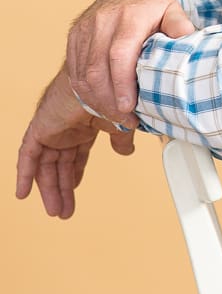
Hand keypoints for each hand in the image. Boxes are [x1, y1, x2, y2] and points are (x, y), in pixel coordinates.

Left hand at [16, 70, 135, 218]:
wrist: (100, 82)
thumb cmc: (112, 94)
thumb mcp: (120, 125)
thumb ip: (121, 141)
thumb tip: (126, 152)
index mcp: (83, 127)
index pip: (76, 156)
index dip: (75, 174)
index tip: (75, 189)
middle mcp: (65, 129)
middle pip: (60, 166)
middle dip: (62, 189)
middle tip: (64, 210)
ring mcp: (52, 130)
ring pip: (46, 166)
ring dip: (50, 189)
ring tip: (55, 210)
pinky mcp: (40, 129)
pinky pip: (27, 156)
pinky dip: (24, 174)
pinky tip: (23, 193)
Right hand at [66, 0, 194, 124]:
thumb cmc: (154, 8)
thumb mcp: (174, 12)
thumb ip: (181, 28)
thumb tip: (189, 45)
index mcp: (129, 16)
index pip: (119, 54)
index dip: (122, 84)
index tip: (129, 107)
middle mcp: (103, 21)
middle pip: (97, 69)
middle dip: (109, 101)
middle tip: (126, 120)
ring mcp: (85, 29)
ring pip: (82, 73)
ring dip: (97, 101)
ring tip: (116, 117)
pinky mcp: (74, 37)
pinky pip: (74, 71)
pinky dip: (85, 92)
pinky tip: (101, 104)